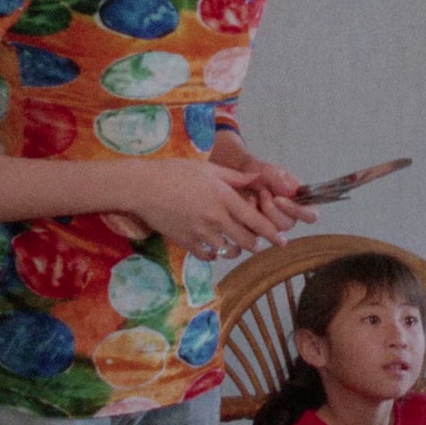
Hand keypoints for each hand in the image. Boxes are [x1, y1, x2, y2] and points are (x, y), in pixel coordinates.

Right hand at [124, 159, 289, 261]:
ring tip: (235, 245)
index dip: (272, 233)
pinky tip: (213, 247)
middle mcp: (216, 218)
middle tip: (257, 242)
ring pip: (228, 250)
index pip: (256, 221)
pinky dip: (214, 254)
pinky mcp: (186, 242)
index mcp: (224, 198)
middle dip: (255, 243)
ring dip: (236, 250)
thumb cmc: (175, 172)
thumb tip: (256, 179)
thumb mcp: (208, 168)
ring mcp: (201, 232)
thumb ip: (234, 177)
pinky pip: (208, 255)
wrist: (143, 187)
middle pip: (246, 240)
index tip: (282, 241)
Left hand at [240, 158, 319, 235]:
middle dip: (274, 211)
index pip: (310, 214)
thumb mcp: (257, 167)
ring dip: (260, 215)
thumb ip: (273, 176)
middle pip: (288, 225)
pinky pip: (252, 234)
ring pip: (272, 232)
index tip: (280, 199)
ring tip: (250, 196)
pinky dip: (245, 220)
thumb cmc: (243, 169)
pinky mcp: (250, 230)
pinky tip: (238, 206)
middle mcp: (283, 214)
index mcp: (294, 198)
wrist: (215, 172)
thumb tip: (292, 191)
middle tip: (262, 194)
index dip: (300, 212)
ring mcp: (267, 223)